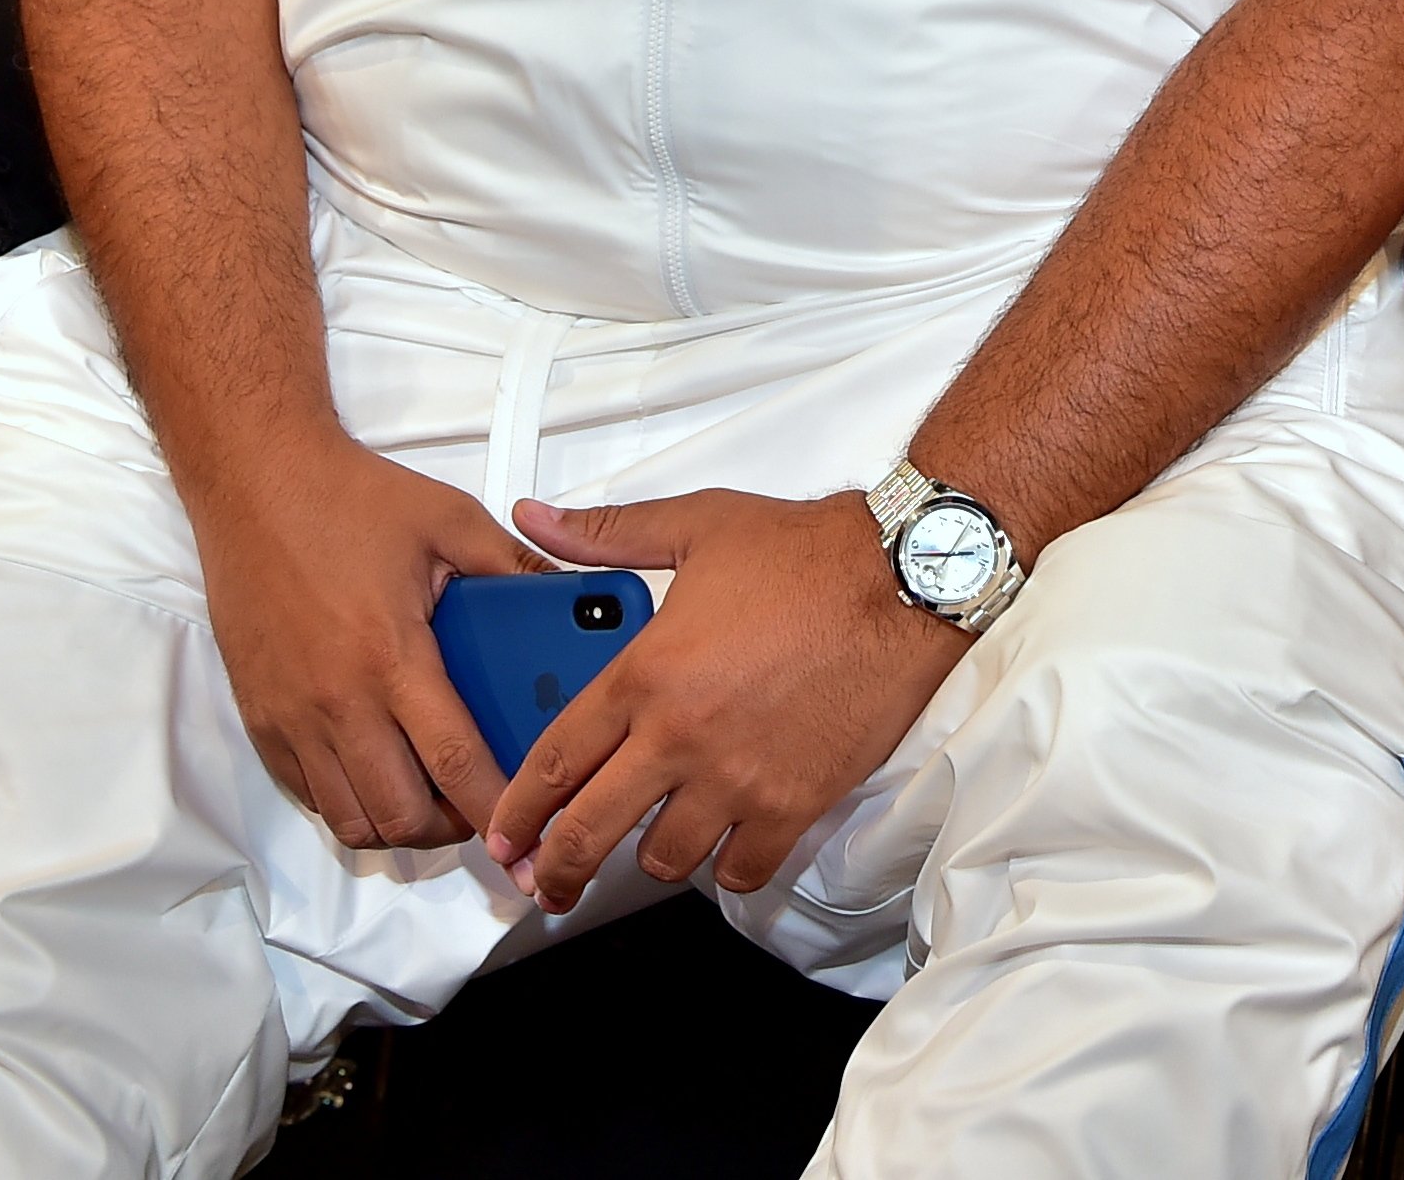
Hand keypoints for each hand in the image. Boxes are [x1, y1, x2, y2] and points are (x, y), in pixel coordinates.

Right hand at [191, 429, 545, 851]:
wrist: (257, 485)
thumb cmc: (351, 500)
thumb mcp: (450, 520)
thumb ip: (512, 565)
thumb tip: (567, 594)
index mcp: (393, 657)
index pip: (454, 762)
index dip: (494, 803)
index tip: (523, 815)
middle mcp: (338, 702)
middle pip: (399, 813)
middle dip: (448, 826)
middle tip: (479, 802)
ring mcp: (292, 718)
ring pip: (348, 818)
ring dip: (396, 822)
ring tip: (432, 795)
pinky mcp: (262, 719)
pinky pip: (307, 793)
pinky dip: (346, 802)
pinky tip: (378, 771)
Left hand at [485, 489, 966, 909]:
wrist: (901, 576)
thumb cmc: (805, 551)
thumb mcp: (698, 524)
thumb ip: (607, 533)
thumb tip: (534, 518)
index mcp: (647, 672)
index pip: (555, 762)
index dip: (517, 811)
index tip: (502, 837)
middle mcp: (682, 736)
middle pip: (590, 833)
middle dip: (556, 871)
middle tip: (549, 885)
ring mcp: (738, 778)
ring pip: (665, 861)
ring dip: (651, 857)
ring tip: (652, 844)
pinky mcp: (794, 802)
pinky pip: (740, 871)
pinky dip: (725, 868)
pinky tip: (723, 847)